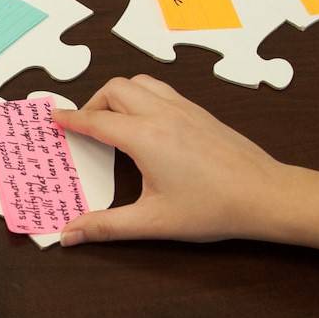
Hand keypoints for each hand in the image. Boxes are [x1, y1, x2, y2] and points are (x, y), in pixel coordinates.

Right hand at [54, 76, 291, 245]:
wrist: (265, 195)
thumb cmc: (212, 208)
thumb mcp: (153, 222)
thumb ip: (106, 226)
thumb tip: (69, 235)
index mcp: (145, 137)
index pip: (95, 120)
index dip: (70, 119)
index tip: (53, 119)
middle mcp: (162, 114)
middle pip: (115, 89)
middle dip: (93, 103)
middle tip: (84, 128)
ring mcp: (184, 109)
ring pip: (140, 82)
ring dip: (119, 94)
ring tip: (112, 121)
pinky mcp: (200, 112)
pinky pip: (161, 90)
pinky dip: (142, 97)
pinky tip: (146, 124)